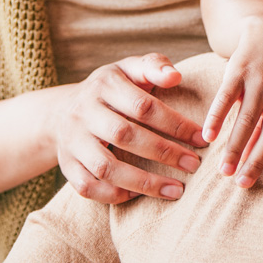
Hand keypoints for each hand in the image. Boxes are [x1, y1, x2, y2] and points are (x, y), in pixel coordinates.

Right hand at [49, 53, 208, 203]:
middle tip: (194, 165)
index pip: (142, 105)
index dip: (174, 123)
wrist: (61, 111)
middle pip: (124, 135)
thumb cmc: (112, 89)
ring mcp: (72, 141)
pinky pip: (87, 187)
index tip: (201, 138)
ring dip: (144, 182)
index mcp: (105, 84)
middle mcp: (84, 112)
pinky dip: (115, 195)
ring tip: (176, 191)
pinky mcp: (66, 165)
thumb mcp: (130, 69)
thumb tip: (175, 76)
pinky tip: (141, 196)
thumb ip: (155, 66)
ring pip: (105, 167)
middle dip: (164, 153)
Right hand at [202, 14, 262, 190]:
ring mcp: (261, 78)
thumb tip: (252, 158)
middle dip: (257, 161)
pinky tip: (208, 136)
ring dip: (235, 147)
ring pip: (248, 119)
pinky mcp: (240, 67)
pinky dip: (217, 117)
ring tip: (223, 170)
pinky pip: (227, 96)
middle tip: (243, 184)